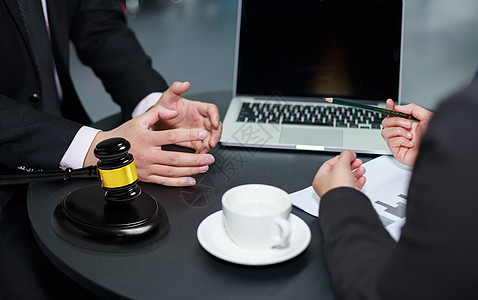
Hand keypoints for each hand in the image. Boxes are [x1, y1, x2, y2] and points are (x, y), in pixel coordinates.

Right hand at [84, 102, 214, 186]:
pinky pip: (165, 182)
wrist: (105, 154)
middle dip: (195, 158)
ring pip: (172, 171)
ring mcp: (147, 168)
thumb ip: (157, 112)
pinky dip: (179, 182)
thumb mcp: (138, 120)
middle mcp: (148, 155)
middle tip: (209, 157)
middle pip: (175, 158)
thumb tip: (172, 111)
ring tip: (204, 167)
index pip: (171, 137)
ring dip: (191, 170)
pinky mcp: (147, 178)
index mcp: (147, 139)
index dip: (188, 135)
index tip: (202, 134)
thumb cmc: (123, 137)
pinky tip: (191, 180)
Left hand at [152, 81, 221, 153]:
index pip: (211, 110)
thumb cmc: (163, 109)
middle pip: (215, 126)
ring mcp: (198, 131)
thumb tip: (185, 83)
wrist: (154, 122)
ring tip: (205, 149)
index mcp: (197, 108)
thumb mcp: (167, 98)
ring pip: (211, 137)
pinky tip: (199, 155)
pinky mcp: (194, 141)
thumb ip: (176, 89)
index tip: (214, 123)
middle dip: (216, 134)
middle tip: (212, 141)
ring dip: (210, 143)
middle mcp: (200, 120)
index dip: (215, 116)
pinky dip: (202, 151)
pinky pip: (202, 147)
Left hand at [312, 150, 365, 197]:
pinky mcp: (346, 197)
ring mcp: (337, 193)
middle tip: (357, 162)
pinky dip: (358, 182)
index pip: (329, 164)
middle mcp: (327, 187)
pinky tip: (362, 178)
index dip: (340, 158)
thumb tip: (349, 153)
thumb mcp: (341, 165)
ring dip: (355, 172)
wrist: (346, 203)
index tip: (348, 156)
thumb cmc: (338, 187)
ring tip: (361, 169)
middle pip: (339, 172)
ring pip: (347, 179)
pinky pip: (352, 188)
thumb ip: (345, 156)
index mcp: (320, 179)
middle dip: (350, 165)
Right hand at [381, 99, 432, 165]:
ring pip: (385, 132)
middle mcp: (401, 132)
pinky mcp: (396, 151)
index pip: (393, 115)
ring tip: (410, 135)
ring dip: (399, 131)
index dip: (390, 108)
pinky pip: (391, 142)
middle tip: (408, 124)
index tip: (390, 102)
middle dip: (396, 121)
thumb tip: (399, 107)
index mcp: (408, 124)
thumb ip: (413, 109)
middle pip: (386, 122)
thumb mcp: (426, 117)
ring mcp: (398, 141)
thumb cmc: (436, 138)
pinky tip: (410, 143)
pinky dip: (401, 141)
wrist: (437, 152)